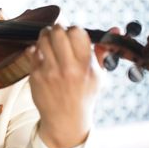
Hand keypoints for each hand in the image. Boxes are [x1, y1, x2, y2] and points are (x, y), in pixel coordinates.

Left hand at [26, 25, 104, 147]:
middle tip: (56, 32)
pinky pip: (32, 52)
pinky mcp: (36, 76)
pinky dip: (36, 50)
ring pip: (42, 40)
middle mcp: (68, 68)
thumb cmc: (83, 94)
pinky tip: (41, 55)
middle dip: (56, 28)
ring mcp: (50, 72)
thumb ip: (103, 51)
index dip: (73, 29)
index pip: (77, 32)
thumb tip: (116, 29)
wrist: (65, 119)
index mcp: (86, 65)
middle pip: (57, 32)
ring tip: (48, 40)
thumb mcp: (98, 75)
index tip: (72, 34)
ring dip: (44, 36)